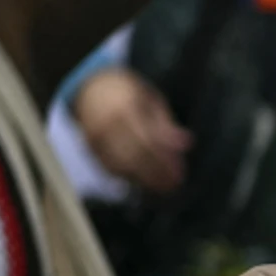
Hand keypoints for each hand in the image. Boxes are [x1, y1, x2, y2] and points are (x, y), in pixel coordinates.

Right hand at [72, 68, 190, 194]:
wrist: (89, 87)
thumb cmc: (127, 92)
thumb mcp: (151, 100)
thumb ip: (166, 124)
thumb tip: (187, 145)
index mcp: (126, 108)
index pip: (149, 141)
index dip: (165, 161)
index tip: (181, 174)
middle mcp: (107, 124)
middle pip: (135, 157)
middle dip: (156, 175)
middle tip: (173, 187)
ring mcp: (94, 137)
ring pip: (121, 166)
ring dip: (142, 180)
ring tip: (161, 188)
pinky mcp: (88, 147)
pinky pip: (108, 167)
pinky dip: (125, 177)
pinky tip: (140, 183)